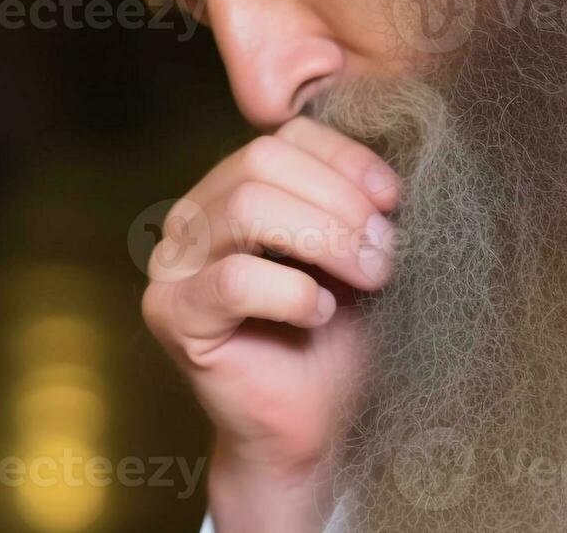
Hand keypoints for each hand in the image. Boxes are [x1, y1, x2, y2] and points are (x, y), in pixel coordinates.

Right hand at [141, 117, 398, 531]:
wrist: (312, 428)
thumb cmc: (334, 339)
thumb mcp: (353, 254)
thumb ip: (354, 203)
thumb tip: (383, 172)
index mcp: (233, 189)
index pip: (283, 137)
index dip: (344, 158)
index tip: (394, 199)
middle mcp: (193, 217)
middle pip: (261, 160)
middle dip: (339, 202)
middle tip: (385, 253)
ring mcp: (174, 264)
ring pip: (247, 207)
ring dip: (325, 239)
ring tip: (368, 278)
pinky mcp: (173, 314)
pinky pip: (234, 279)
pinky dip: (292, 292)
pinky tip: (320, 314)